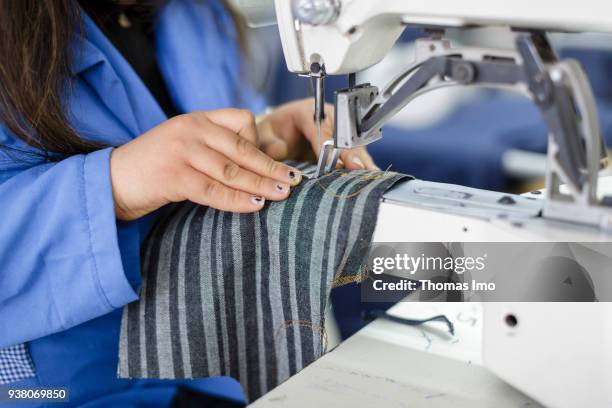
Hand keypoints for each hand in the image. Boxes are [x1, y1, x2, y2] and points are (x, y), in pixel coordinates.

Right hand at [110, 109, 302, 220]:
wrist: (110, 181)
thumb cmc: (151, 167)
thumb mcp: (184, 146)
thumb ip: (214, 148)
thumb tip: (254, 166)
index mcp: (196, 118)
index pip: (241, 120)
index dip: (260, 141)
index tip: (274, 161)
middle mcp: (191, 129)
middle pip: (243, 148)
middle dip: (271, 166)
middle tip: (293, 180)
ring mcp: (182, 151)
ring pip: (232, 170)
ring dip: (261, 184)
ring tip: (282, 194)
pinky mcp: (174, 176)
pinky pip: (214, 190)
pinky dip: (238, 199)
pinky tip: (255, 205)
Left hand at [256, 98, 377, 169]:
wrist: (277, 134)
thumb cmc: (270, 133)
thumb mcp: (263, 136)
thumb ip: (268, 143)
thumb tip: (278, 151)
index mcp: (305, 111)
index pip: (319, 126)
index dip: (327, 143)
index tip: (332, 160)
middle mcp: (326, 117)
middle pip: (342, 133)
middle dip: (350, 151)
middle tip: (357, 167)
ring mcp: (338, 129)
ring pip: (353, 142)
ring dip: (361, 158)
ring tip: (369, 174)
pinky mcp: (343, 143)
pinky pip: (355, 151)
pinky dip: (362, 163)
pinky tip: (370, 175)